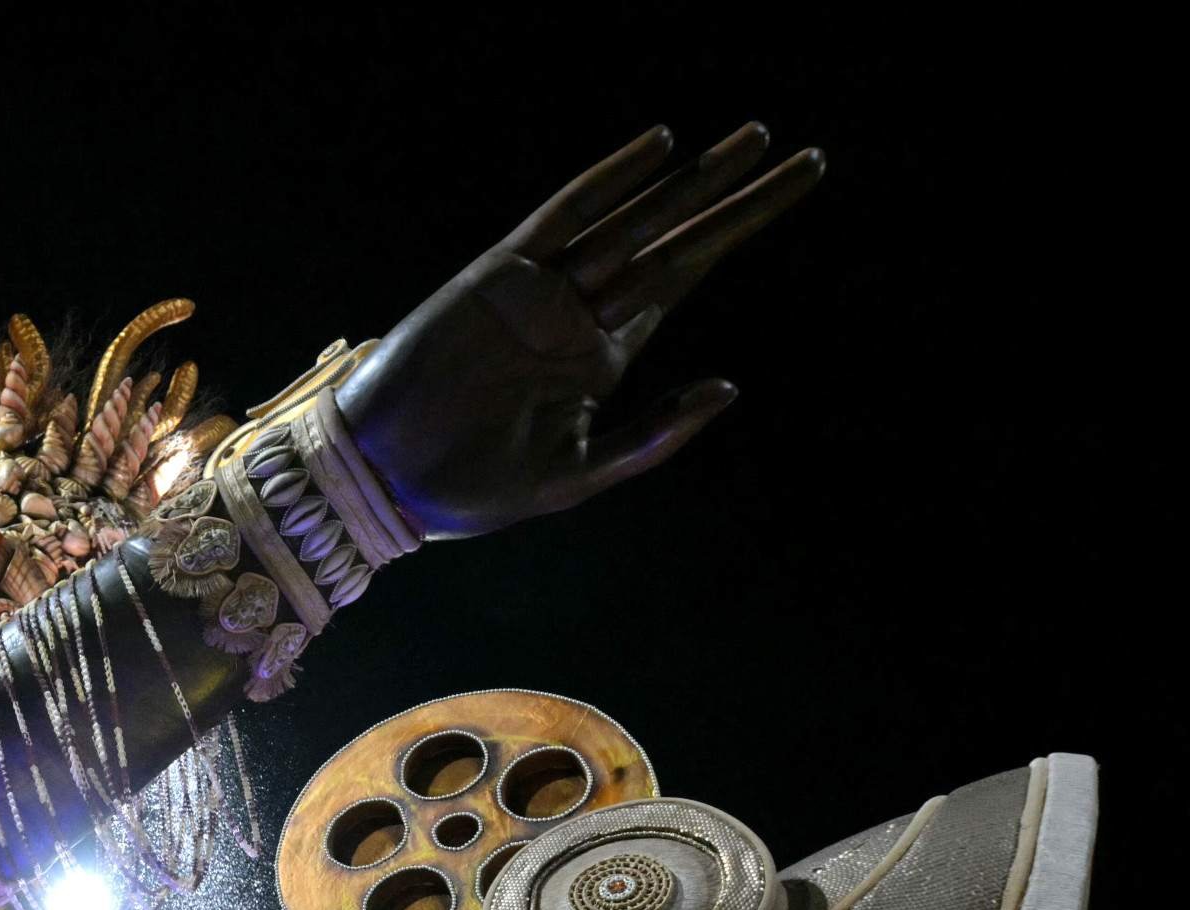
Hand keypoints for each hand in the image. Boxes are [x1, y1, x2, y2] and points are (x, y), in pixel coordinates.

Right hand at [337, 124, 823, 536]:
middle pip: (674, 243)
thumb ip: (652, 435)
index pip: (682, 280)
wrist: (381, 478)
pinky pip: (566, 216)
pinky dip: (611, 183)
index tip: (793, 192)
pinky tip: (660, 150)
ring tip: (755, 141)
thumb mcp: (577, 472)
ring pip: (634, 221)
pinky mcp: (500, 274)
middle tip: (808, 158)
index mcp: (599, 357)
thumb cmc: (470, 490)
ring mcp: (542, 290)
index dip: (735, 235)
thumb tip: (728, 387)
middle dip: (738, 201)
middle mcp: (579, 313)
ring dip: (691, 183)